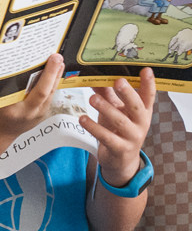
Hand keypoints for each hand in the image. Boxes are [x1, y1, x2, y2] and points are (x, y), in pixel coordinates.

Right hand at [0, 54, 64, 137]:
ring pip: (50, 94)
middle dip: (53, 72)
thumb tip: (16, 65)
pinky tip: (53, 74)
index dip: (45, 74)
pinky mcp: (41, 115)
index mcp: (13, 109)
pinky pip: (49, 97)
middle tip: (56, 57)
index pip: (33, 90)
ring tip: (58, 62)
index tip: (47, 59)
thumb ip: (5, 87)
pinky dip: (51, 84)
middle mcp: (28, 113)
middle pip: (45, 91)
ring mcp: (36, 116)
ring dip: (55, 77)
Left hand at [81, 67, 155, 185]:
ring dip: (106, 109)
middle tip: (118, 81)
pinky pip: (106, 137)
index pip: (149, 96)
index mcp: (143, 112)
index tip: (146, 70)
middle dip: (128, 94)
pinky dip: (94, 128)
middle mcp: (141, 123)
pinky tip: (82, 119)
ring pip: (120, 122)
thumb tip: (95, 76)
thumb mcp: (115, 110)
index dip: (148, 83)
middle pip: (137, 107)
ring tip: (93, 99)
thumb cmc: (118, 129)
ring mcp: (132, 137)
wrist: (121, 160)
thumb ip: (107, 94)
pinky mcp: (120, 148)